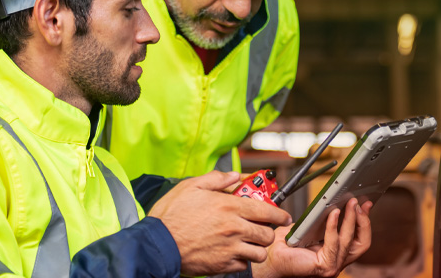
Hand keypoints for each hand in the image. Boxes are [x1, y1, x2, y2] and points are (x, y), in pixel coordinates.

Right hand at [148, 171, 292, 275]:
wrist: (157, 244)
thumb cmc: (171, 216)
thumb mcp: (191, 186)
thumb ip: (217, 179)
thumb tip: (234, 176)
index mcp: (229, 207)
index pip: (267, 210)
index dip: (279, 214)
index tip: (283, 216)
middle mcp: (234, 228)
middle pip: (267, 234)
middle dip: (268, 231)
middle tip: (261, 228)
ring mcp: (230, 249)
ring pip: (259, 252)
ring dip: (257, 247)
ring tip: (248, 242)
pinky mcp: (223, 264)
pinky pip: (244, 265)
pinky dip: (242, 260)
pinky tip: (233, 253)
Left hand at [252, 198, 373, 277]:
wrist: (269, 258)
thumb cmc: (285, 246)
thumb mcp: (310, 227)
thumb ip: (324, 220)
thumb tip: (336, 203)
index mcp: (336, 253)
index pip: (359, 239)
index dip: (364, 221)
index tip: (365, 204)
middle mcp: (337, 261)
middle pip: (362, 243)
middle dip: (363, 221)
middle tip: (359, 203)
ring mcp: (333, 266)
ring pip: (349, 241)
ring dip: (351, 220)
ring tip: (349, 204)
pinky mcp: (325, 267)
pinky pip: (333, 243)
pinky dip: (334, 227)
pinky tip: (333, 214)